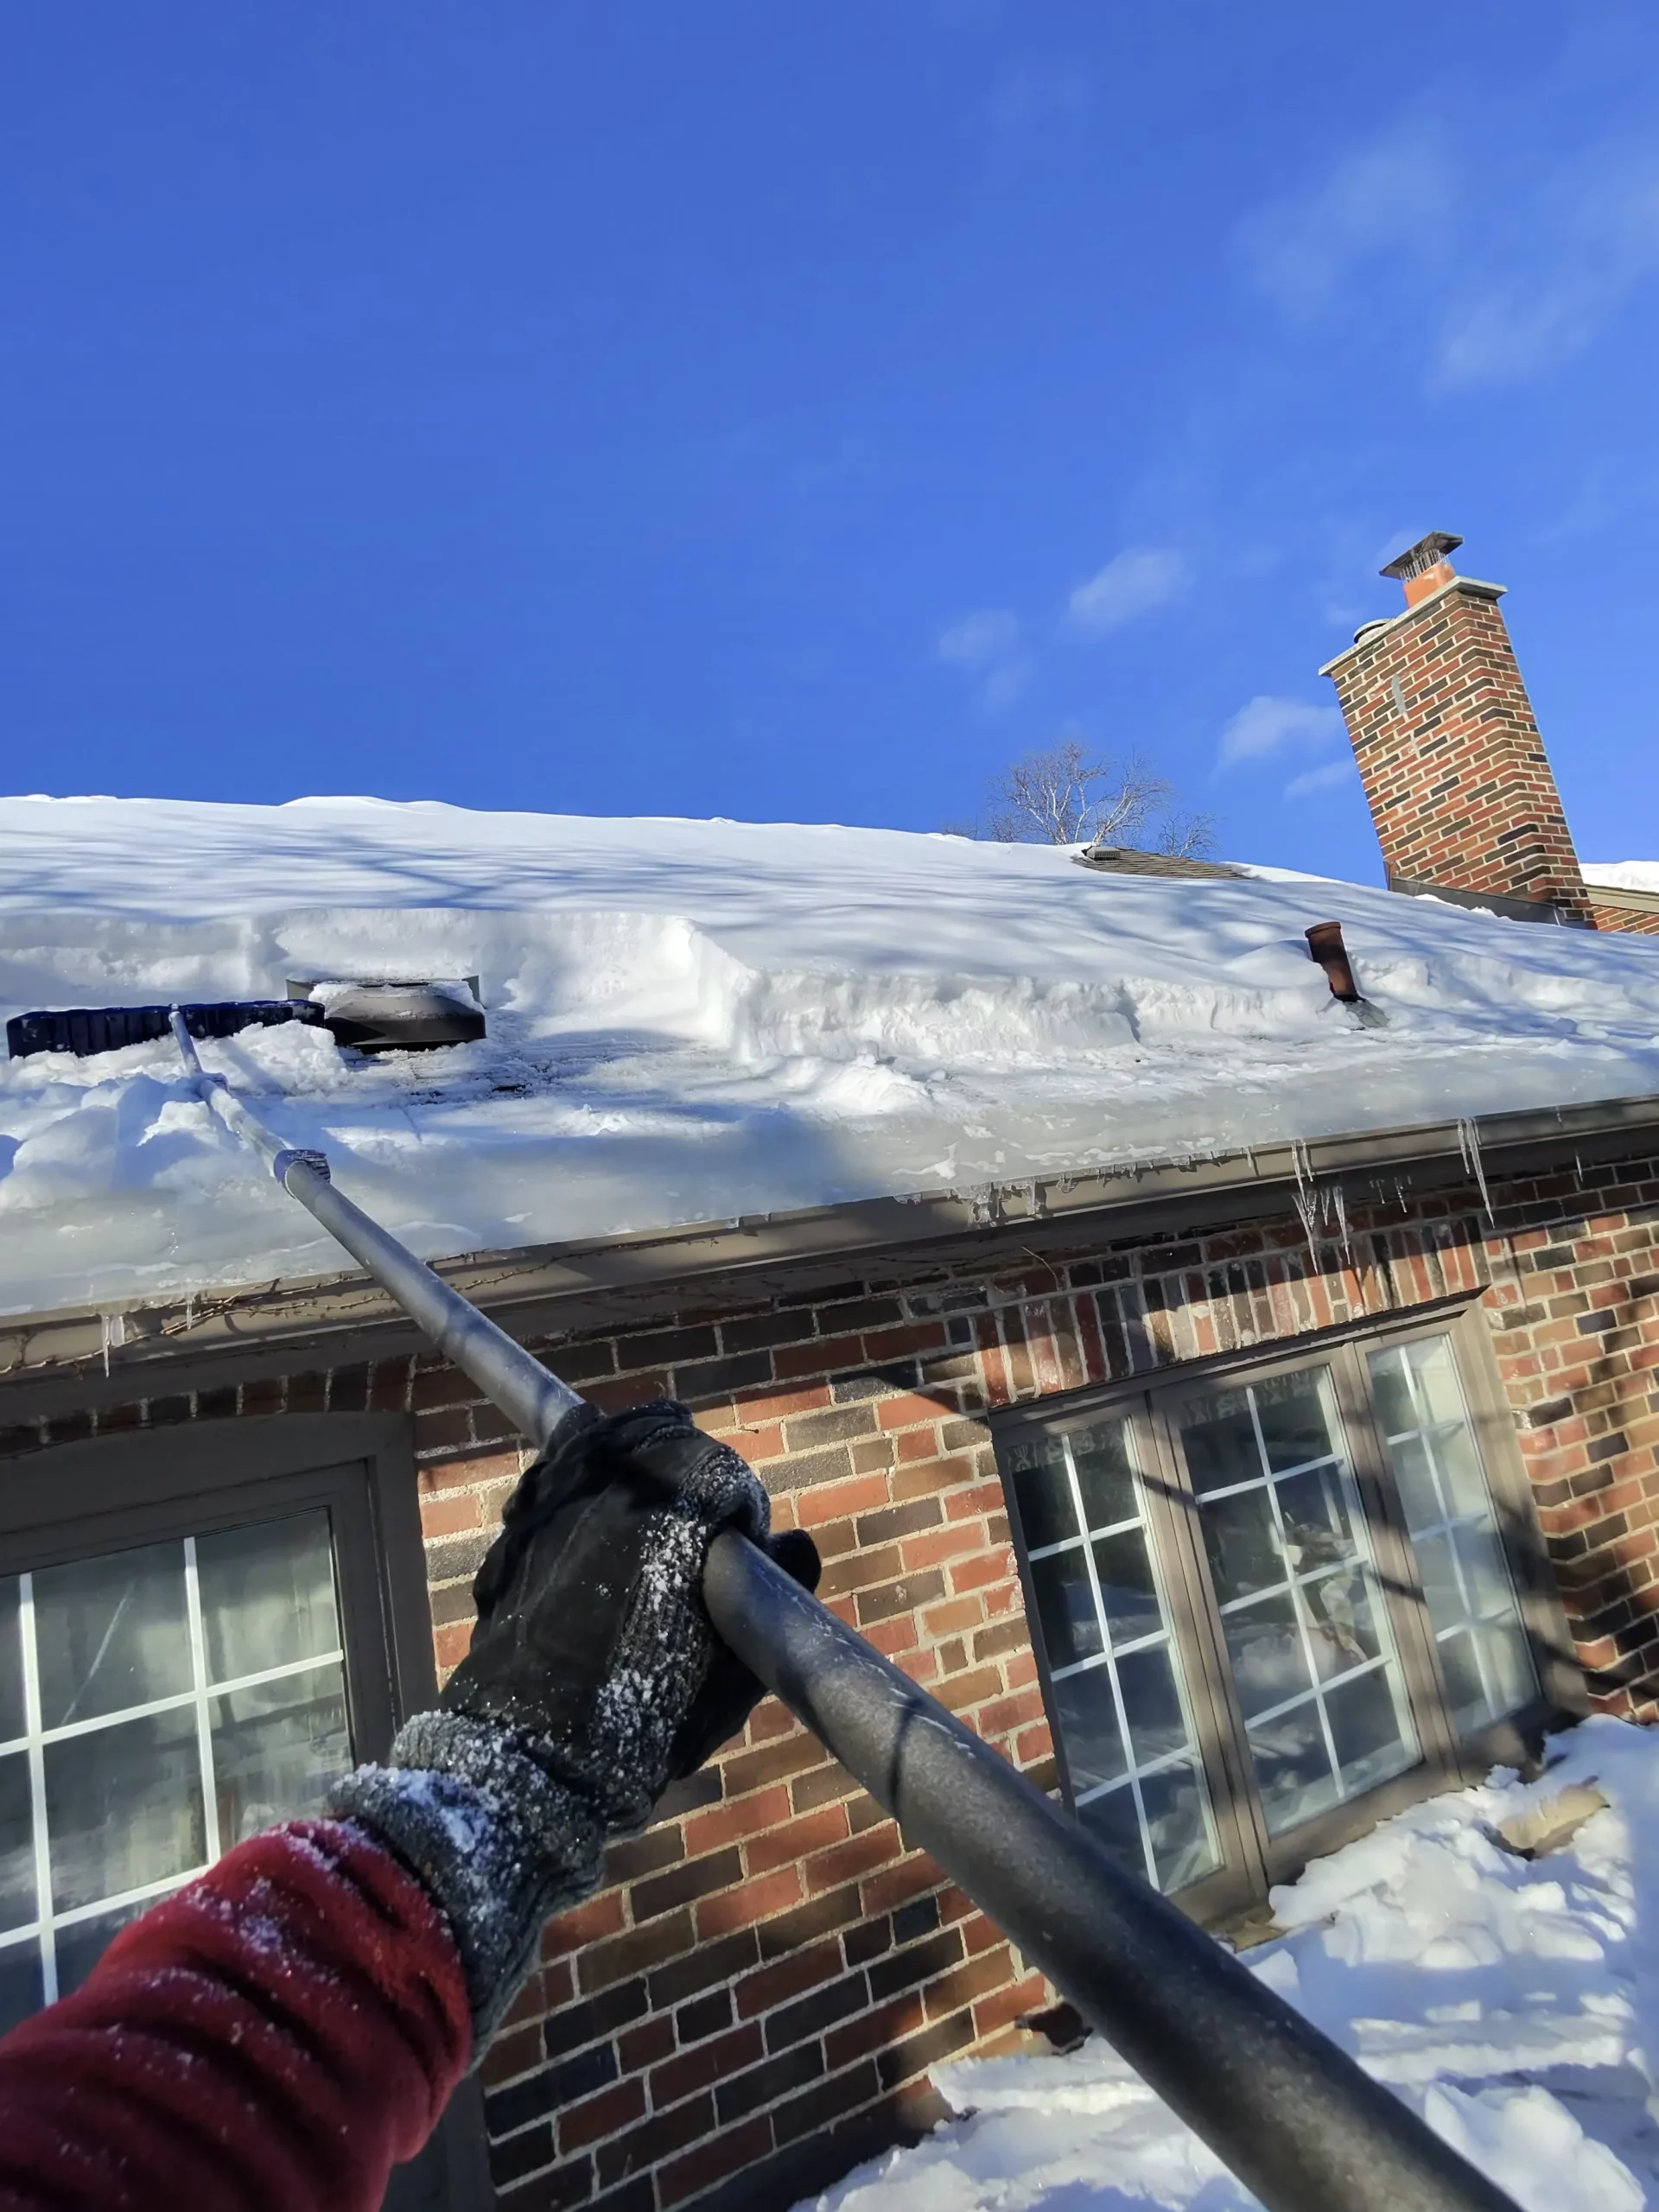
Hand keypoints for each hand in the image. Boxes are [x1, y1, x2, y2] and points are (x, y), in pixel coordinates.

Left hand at [444, 1399, 820, 1827]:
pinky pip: (559, 1469)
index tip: (742, 1541)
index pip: (723, 1471)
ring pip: (607, 1436)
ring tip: (649, 1514)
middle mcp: (610, 1492)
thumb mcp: (731, 1672)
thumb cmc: (643, 1724)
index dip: (740, 1505)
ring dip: (637, 1460)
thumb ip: (772, 1595)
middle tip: (699, 1521)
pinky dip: (584, 1481)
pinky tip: (594, 1525)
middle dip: (691, 1468)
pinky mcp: (518, 1521)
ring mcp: (554, 1498)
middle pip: (664, 1431)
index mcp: (673, 1520)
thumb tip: (796, 1545)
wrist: (533, 1754)